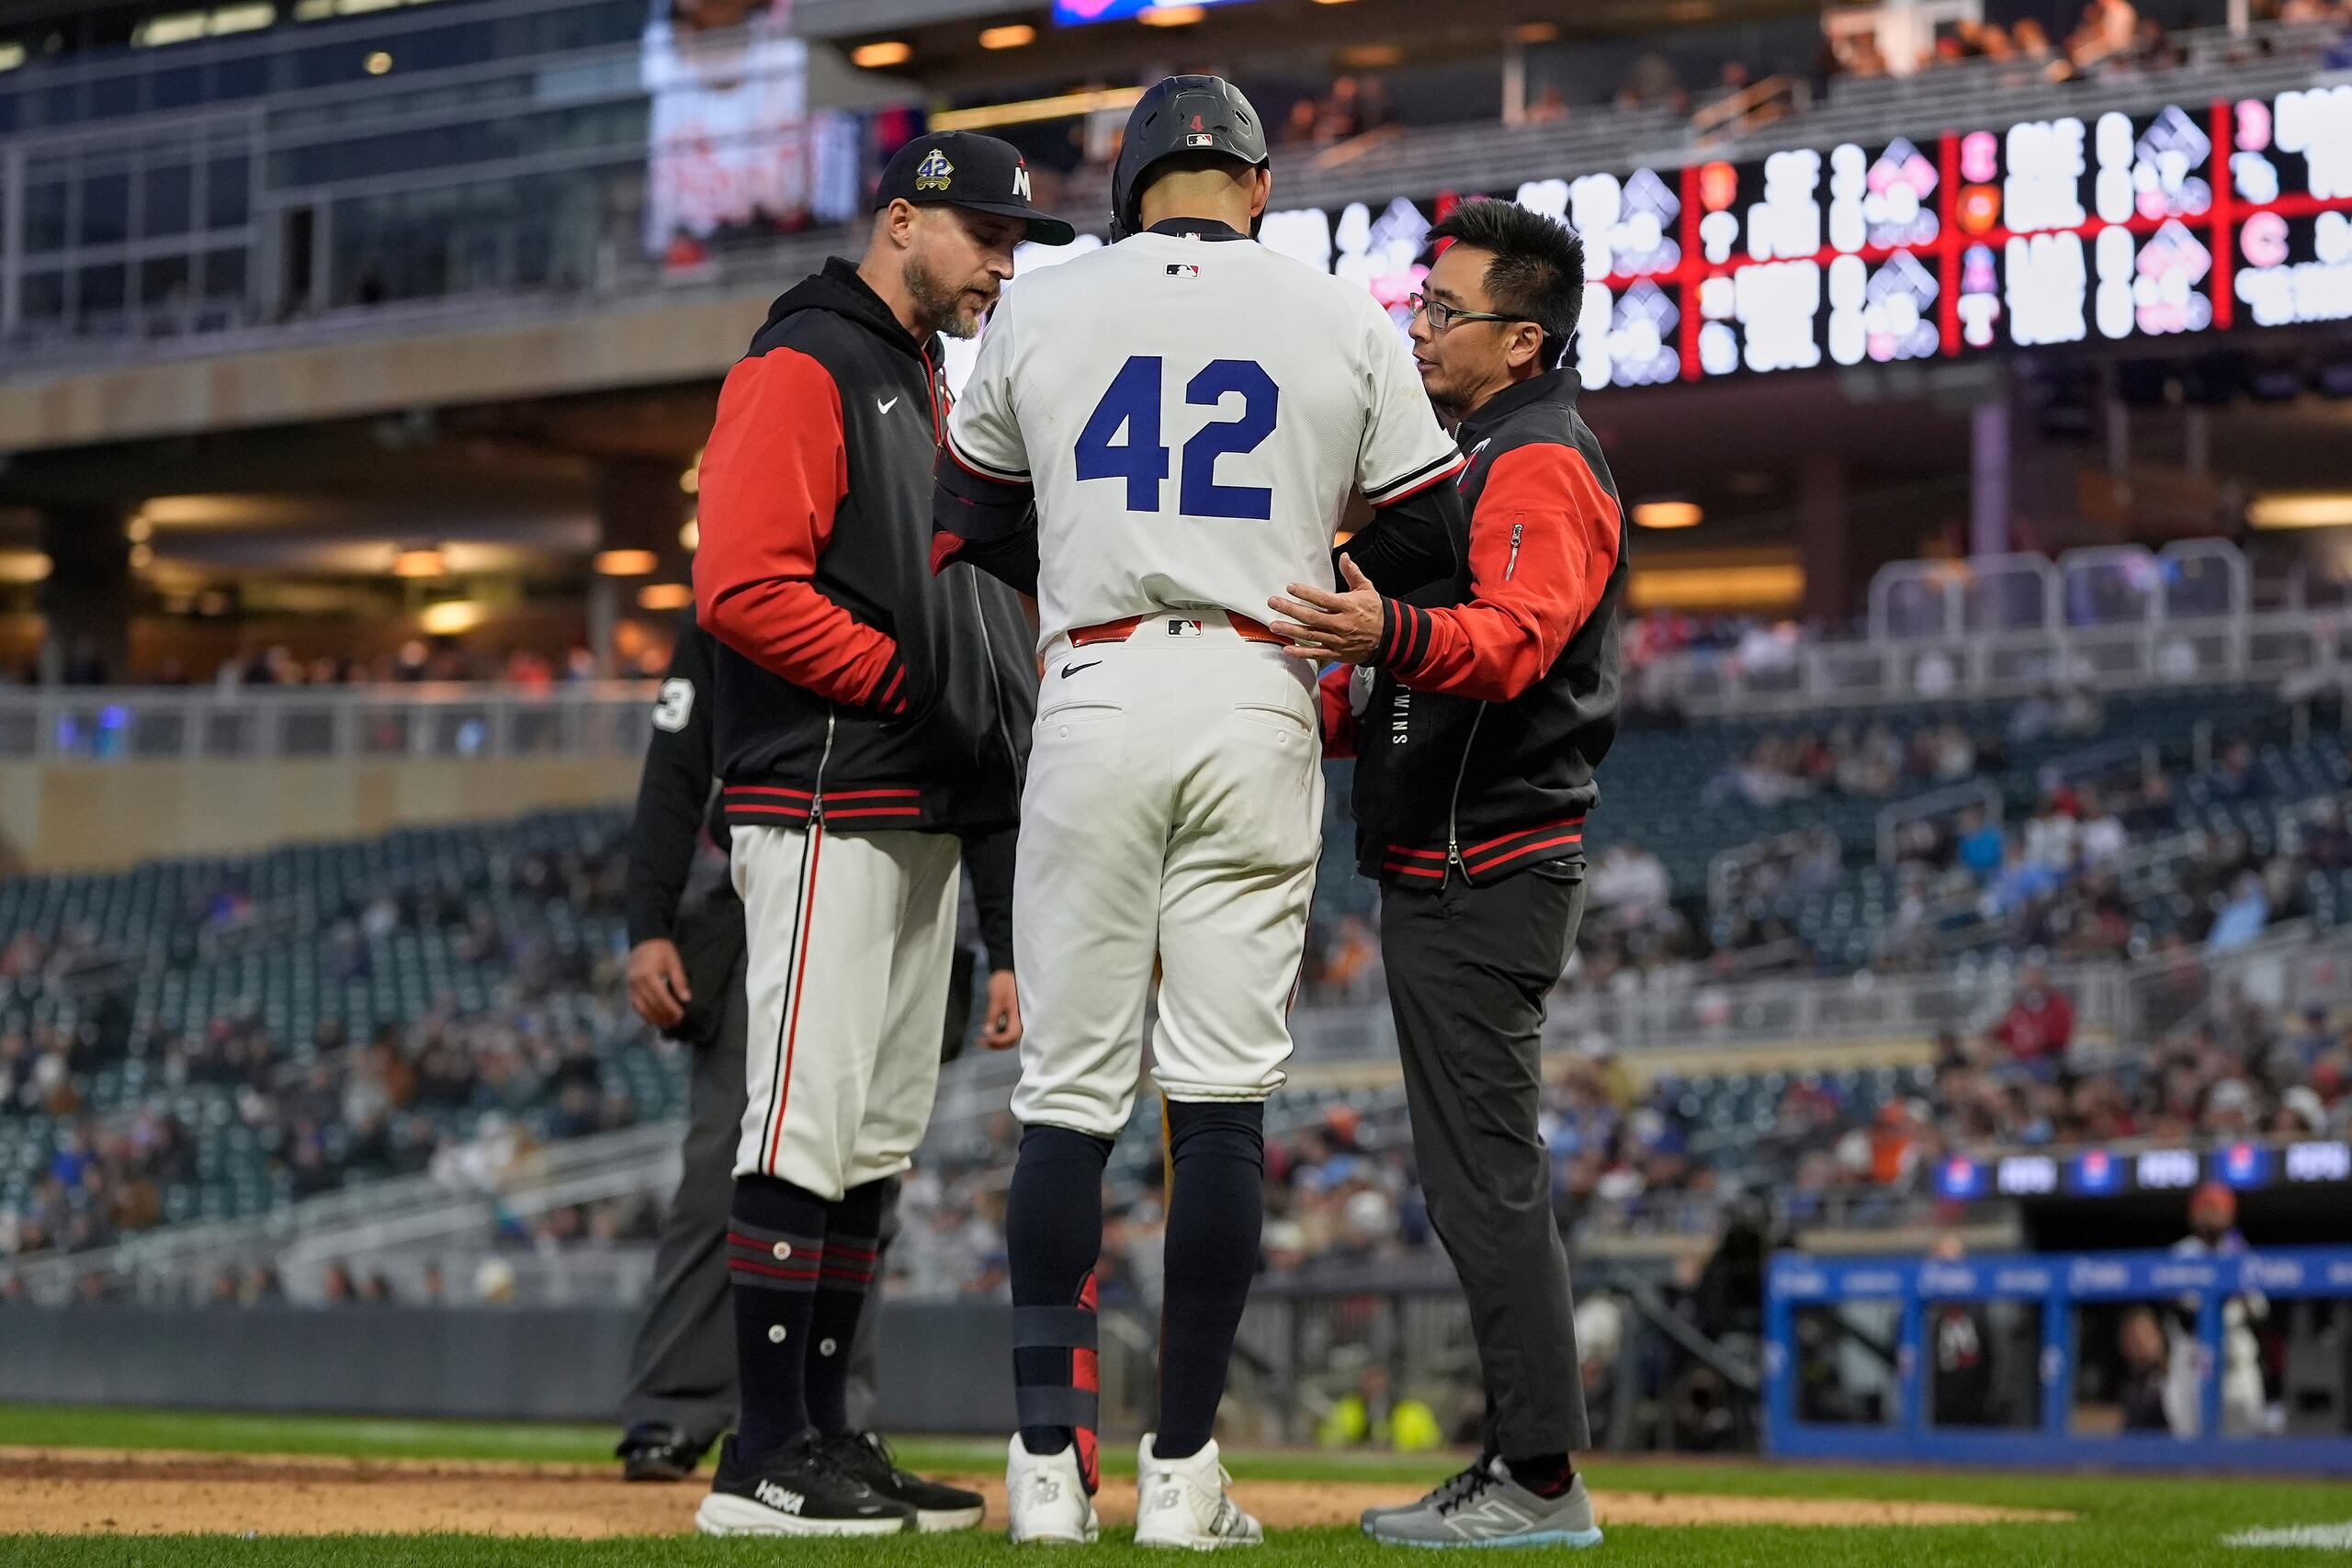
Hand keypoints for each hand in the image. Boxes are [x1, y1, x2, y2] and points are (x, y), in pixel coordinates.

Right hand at [626, 938, 690, 1029]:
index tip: (681, 1016)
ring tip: (667, 1025)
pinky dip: (644, 1015)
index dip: (671, 1009)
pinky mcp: (629, 989)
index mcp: (648, 975)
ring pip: (642, 1008)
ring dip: (655, 1019)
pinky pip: (636, 1006)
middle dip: (664, 1016)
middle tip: (676, 1023)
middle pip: (652, 1005)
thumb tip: (686, 999)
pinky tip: (653, 1020)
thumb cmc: (661, 950)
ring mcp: (631, 987)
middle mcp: (637, 983)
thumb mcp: (673, 961)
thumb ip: (679, 980)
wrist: (643, 941)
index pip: (661, 997)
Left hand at [979, 969, 1022, 1050]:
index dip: (998, 1041)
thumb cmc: (1005, 982)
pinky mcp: (1017, 1018)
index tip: (985, 1038)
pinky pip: (1010, 1031)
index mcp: (1021, 1014)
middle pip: (1012, 1040)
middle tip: (980, 1042)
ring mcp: (1021, 1020)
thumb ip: (992, 1016)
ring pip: (1010, 1037)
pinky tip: (989, 1034)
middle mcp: (1024, 1020)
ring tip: (982, 1040)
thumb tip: (988, 1033)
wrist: (1009, 971)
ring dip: (997, 1041)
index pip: (1011, 1036)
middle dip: (996, 1044)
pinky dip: (1000, 1035)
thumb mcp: (996, 998)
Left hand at [1268, 554, 1384, 664]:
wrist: (1390, 638)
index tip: (1290, 587)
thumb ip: (1353, 573)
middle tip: (1273, 603)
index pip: (1323, 599)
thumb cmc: (1375, 611)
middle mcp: (1341, 624)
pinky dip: (1302, 653)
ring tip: (1274, 625)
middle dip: (1291, 610)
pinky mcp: (1337, 653)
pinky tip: (1287, 649)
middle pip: (1312, 617)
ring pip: (1311, 635)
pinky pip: (1317, 653)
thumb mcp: (1367, 589)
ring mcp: (1338, 640)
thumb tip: (1344, 556)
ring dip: (1291, 630)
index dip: (1306, 593)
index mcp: (1348, 606)